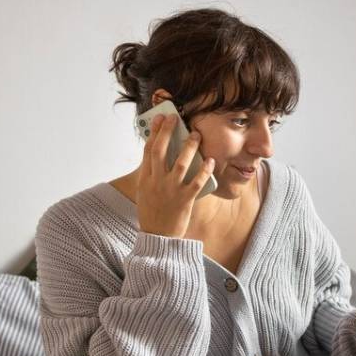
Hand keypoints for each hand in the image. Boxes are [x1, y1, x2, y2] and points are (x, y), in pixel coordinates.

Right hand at [136, 114, 215, 238]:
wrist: (157, 237)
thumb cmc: (152, 213)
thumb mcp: (145, 191)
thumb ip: (150, 174)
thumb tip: (158, 156)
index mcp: (146, 178)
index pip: (149, 150)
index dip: (154, 132)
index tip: (159, 118)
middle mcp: (157, 182)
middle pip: (161, 151)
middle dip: (167, 132)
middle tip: (175, 118)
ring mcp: (171, 190)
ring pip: (181, 163)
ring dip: (189, 147)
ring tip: (196, 135)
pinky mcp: (185, 200)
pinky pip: (197, 181)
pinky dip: (204, 170)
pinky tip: (210, 161)